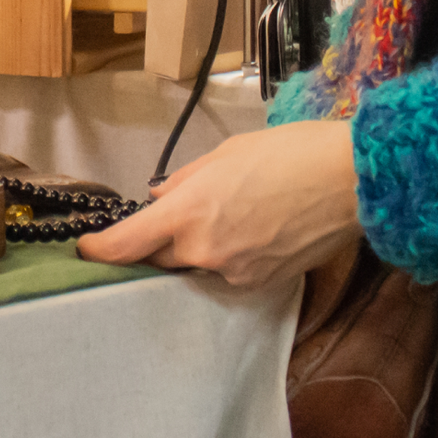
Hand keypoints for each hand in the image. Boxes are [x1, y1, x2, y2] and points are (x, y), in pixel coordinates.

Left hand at [77, 120, 360, 287]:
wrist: (351, 181)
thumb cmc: (290, 154)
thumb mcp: (225, 154)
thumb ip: (185, 181)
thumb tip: (161, 198)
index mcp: (189, 211)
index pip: (127, 244)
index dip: (100, 250)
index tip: (86, 249)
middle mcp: (205, 250)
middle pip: (161, 256)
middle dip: (160, 240)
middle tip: (181, 212)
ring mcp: (234, 272)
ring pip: (197, 264)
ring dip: (201, 244)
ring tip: (233, 212)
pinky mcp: (261, 284)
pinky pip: (229, 272)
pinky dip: (231, 254)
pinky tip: (256, 227)